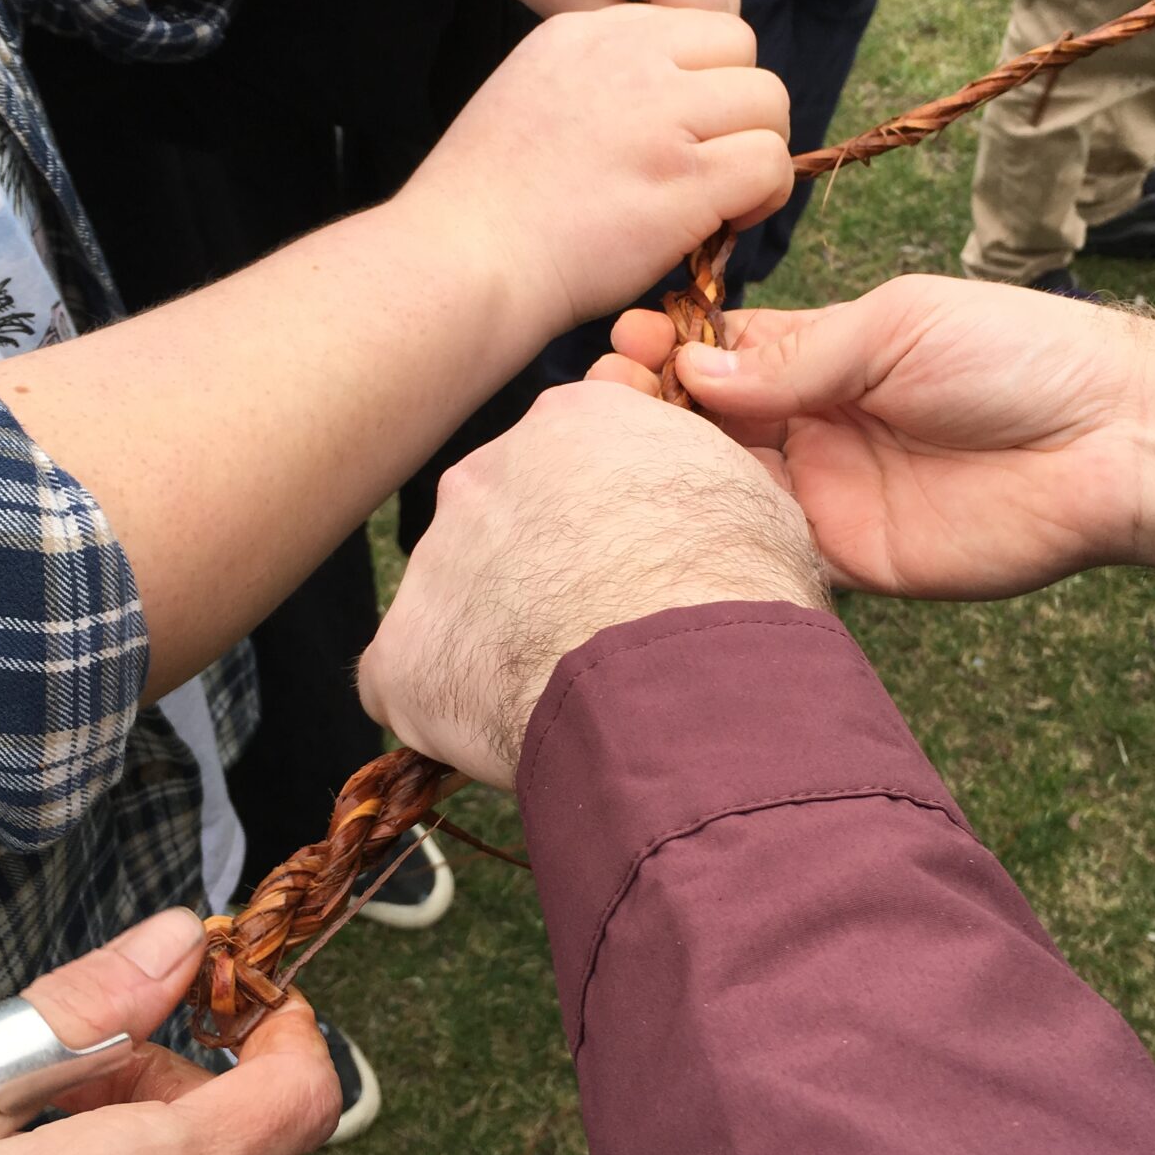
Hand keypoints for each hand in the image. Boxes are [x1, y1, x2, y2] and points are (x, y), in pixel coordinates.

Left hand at [358, 382, 828, 785]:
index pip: (568, 461)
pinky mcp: (402, 653)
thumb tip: (704, 496)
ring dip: (499, 643)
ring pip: (458, 604)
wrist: (691, 675)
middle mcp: (485, 472)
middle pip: (502, 526)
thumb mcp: (752, 497)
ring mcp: (435, 560)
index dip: (600, 522)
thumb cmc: (739, 586)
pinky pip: (416, 683)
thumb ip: (702, 480)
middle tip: (599, 636)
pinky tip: (513, 731)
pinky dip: (454, 711)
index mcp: (572, 422)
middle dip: (539, 578)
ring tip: (572, 693)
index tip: (629, 566)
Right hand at [391, 3, 791, 333]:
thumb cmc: (486, 207)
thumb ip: (601, 83)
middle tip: (707, 173)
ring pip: (771, 103)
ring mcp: (661, 115)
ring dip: (757, 156)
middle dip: (740, 115)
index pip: (699, 28)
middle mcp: (629, 57)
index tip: (680, 138)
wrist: (461, 261)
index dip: (708, 86)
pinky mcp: (683, 178)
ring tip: (715, 203)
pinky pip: (771, 163)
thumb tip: (672, 101)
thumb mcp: (532, 97)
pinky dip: (761, 199)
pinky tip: (720, 227)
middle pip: (745, 54)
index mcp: (589, 30)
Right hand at [593, 276, 1154, 598]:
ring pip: (720, 488)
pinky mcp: (845, 560)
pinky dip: (714, 539)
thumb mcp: (895, 327)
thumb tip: (692, 367)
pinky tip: (665, 525)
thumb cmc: (1015, 357)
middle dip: (646, 411)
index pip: (719, 354)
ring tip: (609, 457)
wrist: (1109, 442)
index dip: (667, 350)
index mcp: (821, 356)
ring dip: (665, 474)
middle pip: (703, 424)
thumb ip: (796, 357)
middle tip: (600, 402)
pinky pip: (764, 553)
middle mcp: (811, 426)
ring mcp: (824, 495)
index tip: (625, 342)